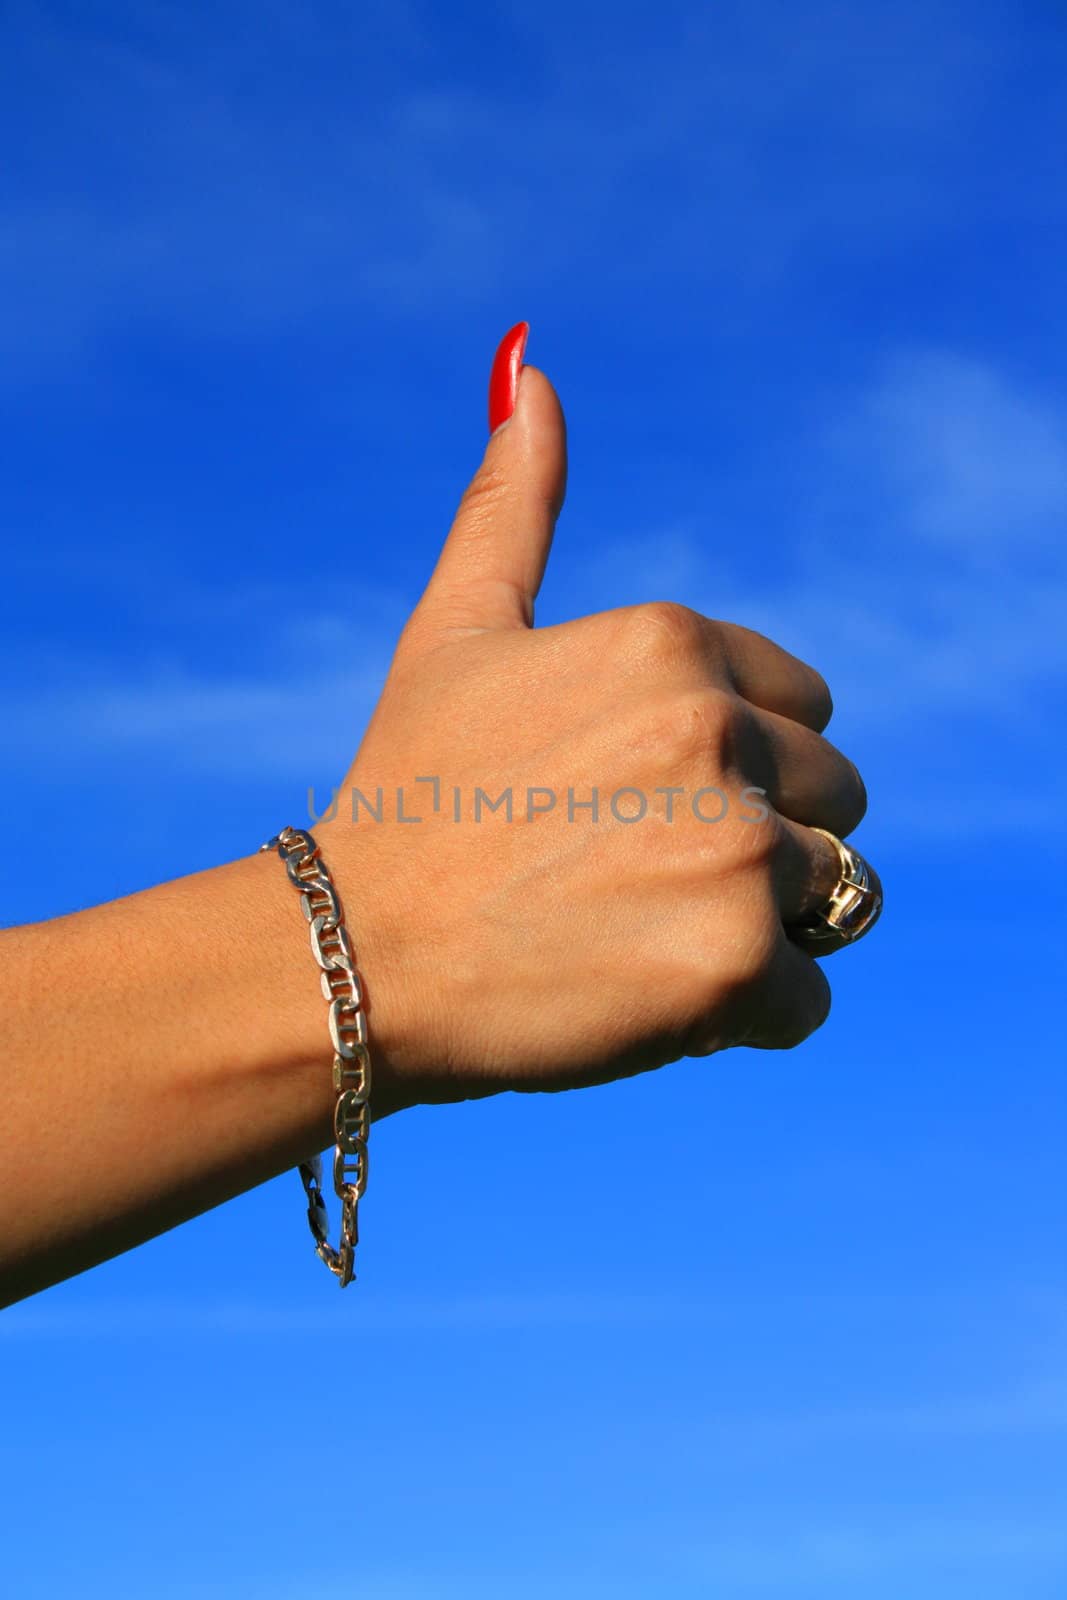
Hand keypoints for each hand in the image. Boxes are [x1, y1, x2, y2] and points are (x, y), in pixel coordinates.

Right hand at [320, 342, 867, 1113]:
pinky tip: (640, 997)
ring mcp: (734, 845)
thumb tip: (530, 367)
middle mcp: (719, 727)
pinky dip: (744, 1017)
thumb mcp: (456, 631)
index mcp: (673, 642)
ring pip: (834, 896)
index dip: (733, 767)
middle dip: (757, 842)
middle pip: (834, 799)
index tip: (631, 802)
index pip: (804, 710)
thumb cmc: (405, 793)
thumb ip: (512, 507)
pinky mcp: (737, 960)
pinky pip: (807, 1000)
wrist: (352, 956)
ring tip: (635, 932)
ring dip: (757, 926)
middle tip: (626, 875)